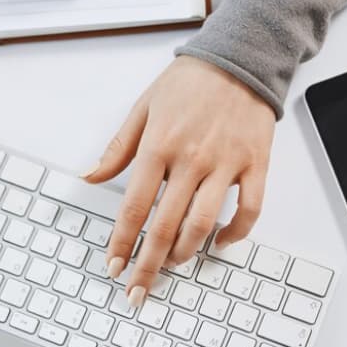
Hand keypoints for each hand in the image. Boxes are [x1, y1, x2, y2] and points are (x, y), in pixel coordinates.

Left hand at [84, 56, 275, 306]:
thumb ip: (117, 148)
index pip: (135, 207)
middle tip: (138, 288)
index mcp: (159, 145)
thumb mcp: (143, 108)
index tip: (114, 265)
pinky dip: (235, 234)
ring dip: (185, 252)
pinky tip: (220, 243)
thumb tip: (91, 177)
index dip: (122, 242)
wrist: (239, 58)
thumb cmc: (190, 82)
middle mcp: (192, 159)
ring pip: (204, 224)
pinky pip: (249, 211)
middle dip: (148, 264)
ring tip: (172, 263)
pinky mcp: (255, 165)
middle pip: (165, 226)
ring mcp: (226, 164)